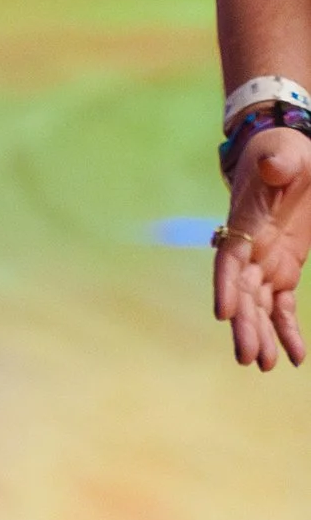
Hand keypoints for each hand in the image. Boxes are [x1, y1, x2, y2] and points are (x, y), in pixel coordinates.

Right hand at [216, 126, 310, 368]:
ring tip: (265, 365)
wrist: (290, 158)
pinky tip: (294, 357)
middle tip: (249, 356)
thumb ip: (279, 163)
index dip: (226, 286)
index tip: (224, 314)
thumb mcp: (285, 154)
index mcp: (245, 224)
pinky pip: (283, 306)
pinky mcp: (285, 270)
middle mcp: (251, 250)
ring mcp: (267, 263)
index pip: (230, 260)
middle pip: (243, 293)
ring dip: (262, 335)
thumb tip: (274, 168)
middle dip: (245, 325)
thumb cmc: (284, 154)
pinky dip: (286, 330)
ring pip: (260, 306)